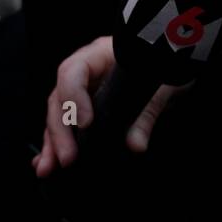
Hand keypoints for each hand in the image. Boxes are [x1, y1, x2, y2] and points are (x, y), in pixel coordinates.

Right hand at [32, 36, 192, 176]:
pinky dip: (57, 144)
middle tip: (68, 157)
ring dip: (52, 142)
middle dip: (60, 129)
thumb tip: (135, 145)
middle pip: (61, 97)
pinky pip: (66, 124)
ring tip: (48, 167)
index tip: (85, 123)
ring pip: (58, 114)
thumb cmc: (167, 64)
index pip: (74, 70)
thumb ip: (148, 112)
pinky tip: (49, 163)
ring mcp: (83, 88)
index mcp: (101, 54)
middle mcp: (86, 70)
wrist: (173, 63)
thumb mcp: (163, 85)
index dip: (74, 96)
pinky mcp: (85, 107)